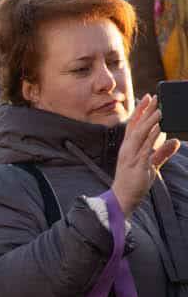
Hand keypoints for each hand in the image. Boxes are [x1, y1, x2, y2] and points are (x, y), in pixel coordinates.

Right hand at [112, 94, 179, 217]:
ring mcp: (131, 157)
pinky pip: (145, 149)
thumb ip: (162, 153)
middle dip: (146, 111)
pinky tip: (158, 129)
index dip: (140, 111)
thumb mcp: (151, 165)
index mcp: (128, 148)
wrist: (122, 199)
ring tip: (159, 110)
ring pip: (140, 135)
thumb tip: (173, 141)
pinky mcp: (137, 165)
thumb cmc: (134, 182)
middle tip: (155, 97)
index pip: (133, 125)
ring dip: (150, 122)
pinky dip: (151, 138)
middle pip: (136, 126)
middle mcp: (127, 149)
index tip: (147, 97)